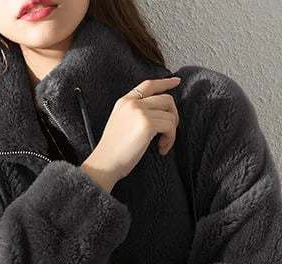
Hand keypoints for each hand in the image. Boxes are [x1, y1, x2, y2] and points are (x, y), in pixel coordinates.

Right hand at [81, 75, 181, 191]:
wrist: (105, 163)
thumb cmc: (113, 151)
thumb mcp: (120, 123)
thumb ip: (135, 113)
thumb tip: (158, 114)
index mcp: (125, 101)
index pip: (148, 84)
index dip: (165, 82)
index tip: (176, 82)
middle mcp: (133, 103)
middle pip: (166, 99)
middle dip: (173, 116)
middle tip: (169, 133)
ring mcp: (140, 112)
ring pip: (170, 115)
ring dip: (171, 132)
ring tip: (162, 145)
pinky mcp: (147, 124)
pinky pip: (170, 127)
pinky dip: (170, 140)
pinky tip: (161, 149)